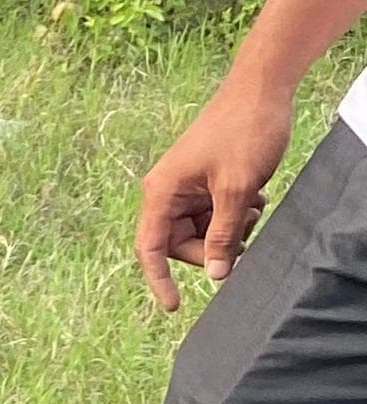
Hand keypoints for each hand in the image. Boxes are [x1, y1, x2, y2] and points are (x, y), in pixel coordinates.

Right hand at [136, 77, 293, 306]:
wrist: (262, 87)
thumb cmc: (244, 129)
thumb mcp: (236, 189)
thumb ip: (223, 235)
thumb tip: (215, 275)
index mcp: (161, 192)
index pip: (150, 249)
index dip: (160, 281)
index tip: (174, 306)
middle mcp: (167, 192)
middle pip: (177, 244)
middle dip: (210, 248)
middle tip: (241, 242)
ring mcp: (187, 186)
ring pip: (199, 230)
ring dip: (226, 230)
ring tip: (253, 211)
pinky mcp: (205, 181)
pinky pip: (212, 213)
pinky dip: (233, 215)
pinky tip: (254, 199)